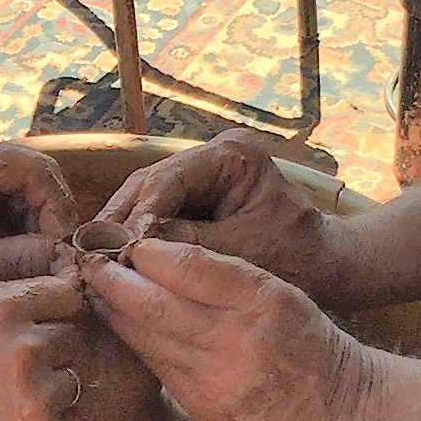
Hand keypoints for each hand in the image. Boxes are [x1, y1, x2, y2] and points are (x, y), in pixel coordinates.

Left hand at [0, 133, 78, 295]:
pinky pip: (12, 201)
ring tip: (36, 262)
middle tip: (57, 259)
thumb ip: (17, 259)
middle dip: (50, 218)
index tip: (63, 251)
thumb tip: (70, 261)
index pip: (35, 171)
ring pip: (28, 191)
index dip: (57, 210)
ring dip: (37, 226)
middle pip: (36, 176)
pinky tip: (17, 255)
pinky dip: (21, 228)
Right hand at [0, 274, 90, 420]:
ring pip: (76, 383)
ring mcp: (40, 396)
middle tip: (17, 376)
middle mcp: (26, 347)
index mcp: (1, 310)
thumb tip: (67, 294)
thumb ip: (12, 311)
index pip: (66, 294)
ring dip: (54, 394)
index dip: (62, 310)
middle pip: (74, 340)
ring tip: (12, 406)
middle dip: (54, 355)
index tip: (54, 323)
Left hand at [84, 240, 375, 420]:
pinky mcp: (203, 411)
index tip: (124, 238)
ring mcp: (216, 383)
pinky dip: (134, 343)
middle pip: (155, 307)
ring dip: (113, 312)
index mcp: (261, 303)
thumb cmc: (305, 337)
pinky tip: (121, 325)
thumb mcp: (277, 289)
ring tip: (93, 288)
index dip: (148, 252)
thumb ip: (220, 272)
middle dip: (112, 281)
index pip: (190, 268)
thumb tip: (153, 254)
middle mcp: (236, 344)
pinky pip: (157, 369)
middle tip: (86, 261)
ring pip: (146, 341)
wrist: (339, 406)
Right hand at [97, 131, 348, 300]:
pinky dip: (139, 237)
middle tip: (91, 255)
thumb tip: (131, 251)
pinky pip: (158, 212)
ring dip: (123, 229)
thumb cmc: (298, 257)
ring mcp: (204, 173)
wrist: (329, 265)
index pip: (167, 180)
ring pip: (147, 198)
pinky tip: (118, 262)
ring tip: (97, 261)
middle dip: (121, 220)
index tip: (115, 251)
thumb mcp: (243, 253)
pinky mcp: (199, 195)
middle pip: (150, 184)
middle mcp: (213, 155)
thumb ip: (190, 247)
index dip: (137, 216)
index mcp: (232, 155)